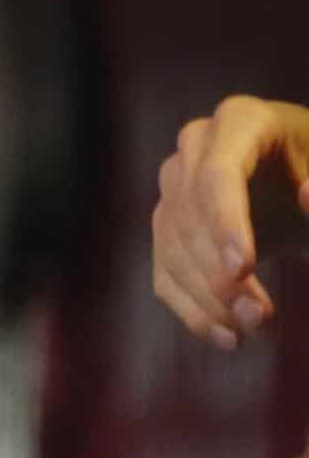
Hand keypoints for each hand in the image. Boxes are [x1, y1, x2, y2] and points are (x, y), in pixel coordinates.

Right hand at [150, 96, 308, 349]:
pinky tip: (226, 337)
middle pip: (187, 212)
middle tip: (259, 316)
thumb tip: (308, 196)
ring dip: (207, 296)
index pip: (218, 174)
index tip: (244, 269)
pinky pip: (164, 270)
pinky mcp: (169, 223)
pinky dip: (192, 310)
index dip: (225, 222)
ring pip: (170, 245)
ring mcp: (176, 183)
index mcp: (242, 120)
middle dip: (216, 270)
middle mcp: (196, 145)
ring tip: (253, 328)